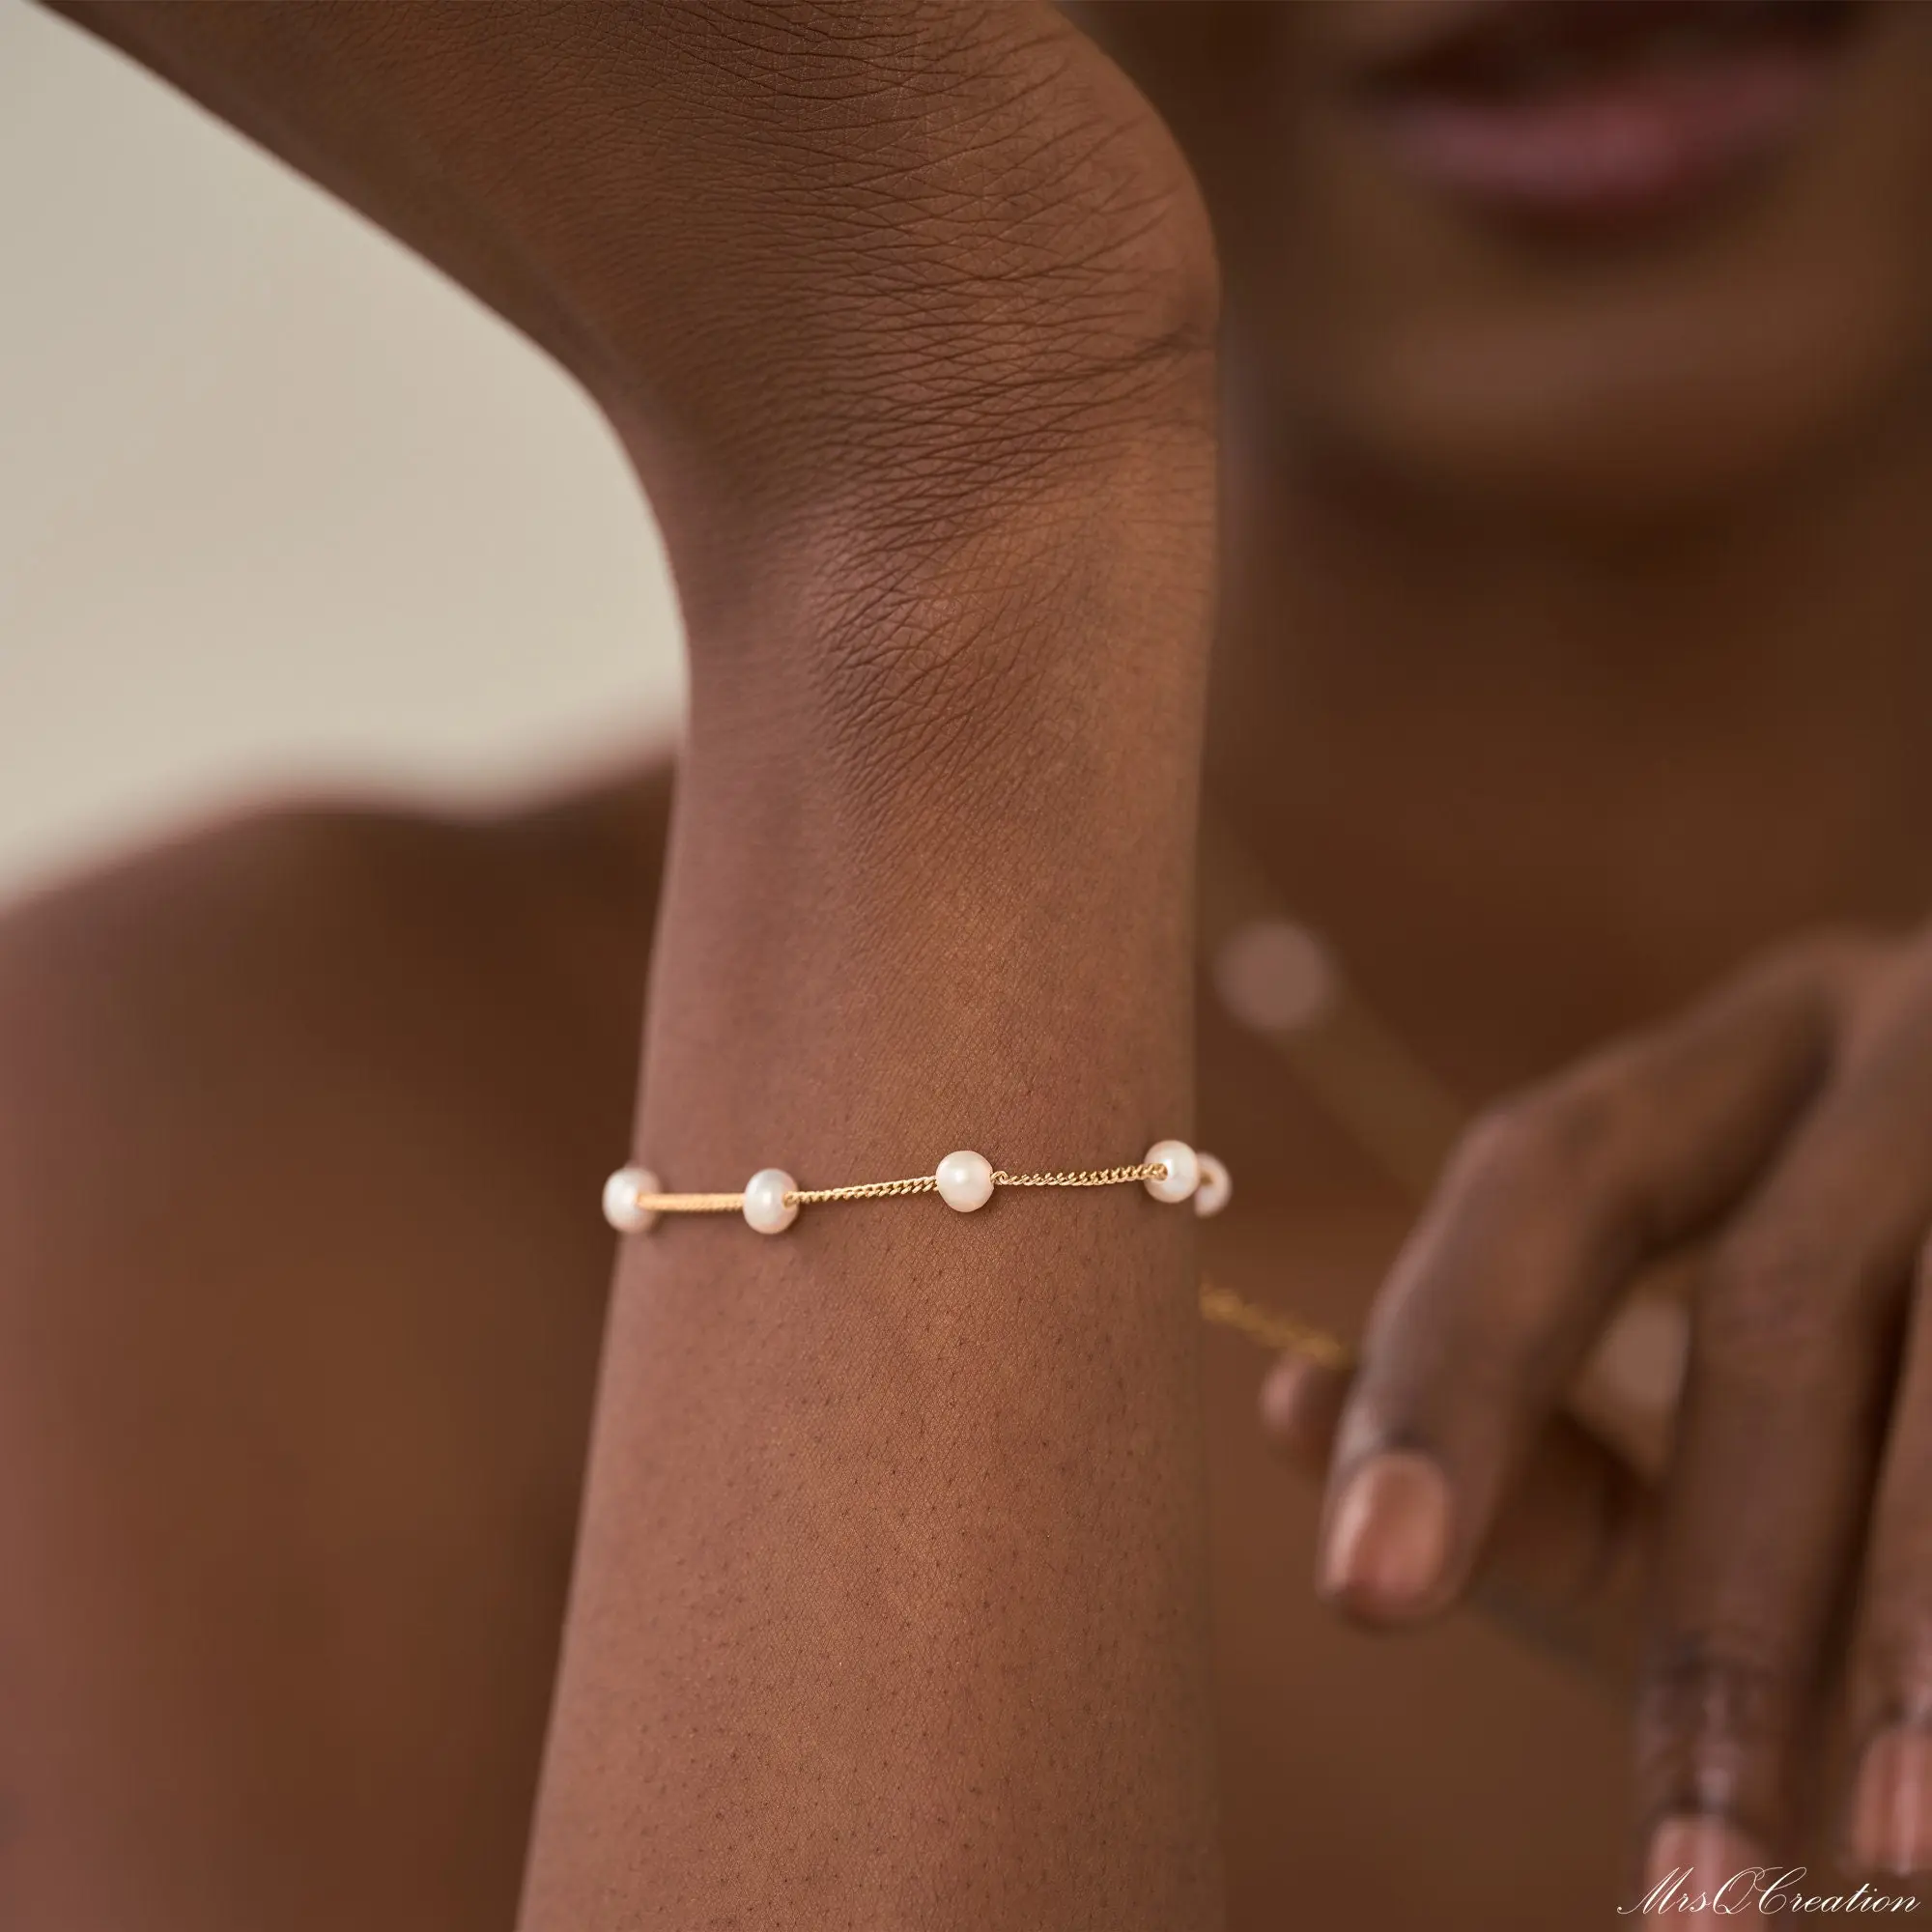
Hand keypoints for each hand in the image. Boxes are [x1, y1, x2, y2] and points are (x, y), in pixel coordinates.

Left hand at [1264, 929, 1931, 1886]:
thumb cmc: (1900, 1331)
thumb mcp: (1711, 1345)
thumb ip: (1527, 1414)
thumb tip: (1278, 1408)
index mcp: (1745, 1060)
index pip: (1550, 1181)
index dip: (1453, 1377)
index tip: (1366, 1594)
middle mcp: (1904, 1044)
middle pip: (1781, 1314)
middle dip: (1728, 1613)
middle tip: (1683, 1887)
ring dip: (1918, 1645)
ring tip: (1894, 1861)